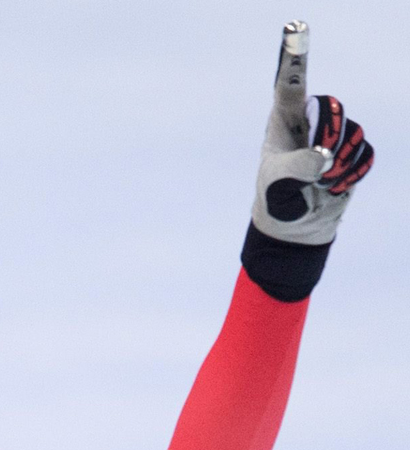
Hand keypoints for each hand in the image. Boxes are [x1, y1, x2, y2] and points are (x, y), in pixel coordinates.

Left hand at [251, 20, 373, 246]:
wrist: (295, 228)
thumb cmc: (277, 201)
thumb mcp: (279, 186)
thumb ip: (299, 166)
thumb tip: (324, 153)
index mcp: (281, 123)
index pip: (287, 85)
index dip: (293, 57)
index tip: (294, 28)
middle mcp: (308, 123)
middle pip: (330, 107)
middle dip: (328, 135)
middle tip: (317, 164)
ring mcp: (332, 137)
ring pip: (352, 132)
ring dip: (338, 163)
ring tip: (318, 182)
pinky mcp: (351, 153)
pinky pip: (364, 153)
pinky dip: (351, 174)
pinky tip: (333, 186)